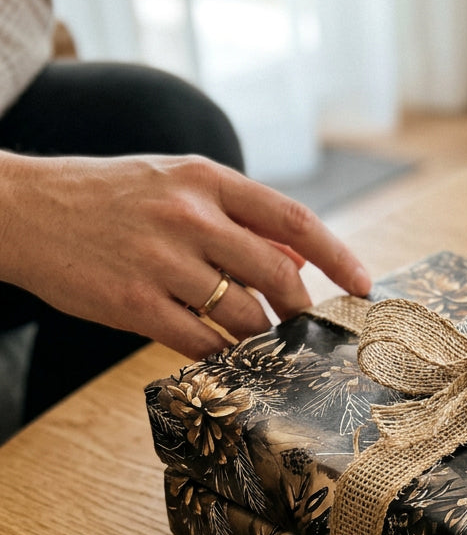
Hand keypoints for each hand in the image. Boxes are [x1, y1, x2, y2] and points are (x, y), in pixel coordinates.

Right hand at [0, 152, 371, 359]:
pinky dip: (225, 355)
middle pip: (278, 277)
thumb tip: (298, 261)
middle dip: (301, 310)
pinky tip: (228, 356)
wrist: (20, 210)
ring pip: (244, 316)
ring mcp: (160, 260)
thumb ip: (237, 218)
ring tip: (261, 341)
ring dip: (263, 337)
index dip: (339, 256)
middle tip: (305, 327)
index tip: (364, 285)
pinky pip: (202, 342)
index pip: (294, 219)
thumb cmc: (108, 197)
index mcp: (205, 178)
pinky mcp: (133, 302)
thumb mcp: (174, 184)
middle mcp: (188, 215)